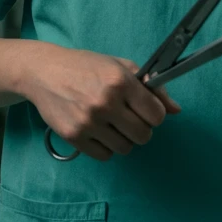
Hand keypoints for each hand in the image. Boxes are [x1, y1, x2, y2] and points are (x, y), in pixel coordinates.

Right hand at [27, 46, 181, 160]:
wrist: (44, 72)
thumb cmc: (86, 66)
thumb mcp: (120, 66)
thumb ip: (151, 87)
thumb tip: (176, 110)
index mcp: (120, 81)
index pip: (157, 115)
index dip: (155, 114)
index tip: (146, 110)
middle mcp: (106, 102)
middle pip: (144, 135)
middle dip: (141, 128)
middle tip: (129, 118)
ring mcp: (89, 121)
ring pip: (125, 148)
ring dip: (123, 139)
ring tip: (111, 123)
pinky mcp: (74, 136)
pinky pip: (104, 156)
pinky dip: (105, 147)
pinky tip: (97, 131)